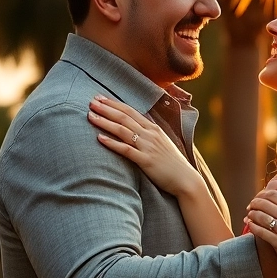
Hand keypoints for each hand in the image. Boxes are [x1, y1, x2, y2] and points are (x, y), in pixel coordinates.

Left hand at [87, 96, 201, 196]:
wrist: (186, 179)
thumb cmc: (172, 163)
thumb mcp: (162, 143)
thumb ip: (148, 135)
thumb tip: (134, 130)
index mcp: (153, 128)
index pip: (130, 111)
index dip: (114, 104)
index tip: (99, 98)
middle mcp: (150, 134)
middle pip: (124, 117)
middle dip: (106, 108)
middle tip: (91, 102)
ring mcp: (148, 146)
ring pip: (122, 130)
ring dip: (105, 122)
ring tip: (90, 116)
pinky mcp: (146, 160)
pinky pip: (126, 149)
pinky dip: (112, 143)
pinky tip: (99, 138)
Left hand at [246, 185, 276, 277]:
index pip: (275, 194)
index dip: (263, 194)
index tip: (258, 198)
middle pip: (266, 203)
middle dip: (254, 203)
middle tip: (250, 206)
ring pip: (261, 217)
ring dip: (252, 215)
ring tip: (249, 215)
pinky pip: (261, 231)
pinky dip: (253, 227)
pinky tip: (250, 225)